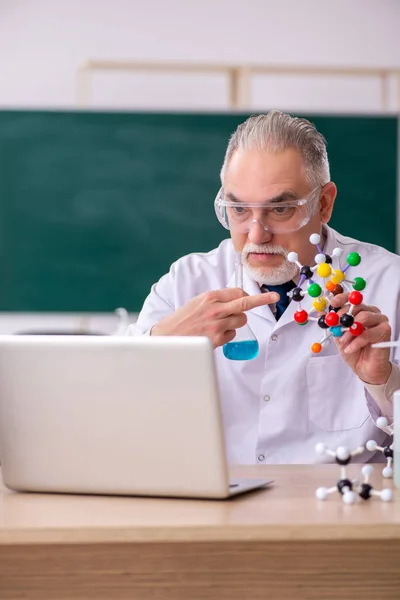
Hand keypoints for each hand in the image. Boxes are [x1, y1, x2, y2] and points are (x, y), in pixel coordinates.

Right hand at [151, 288, 278, 347]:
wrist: (167, 337)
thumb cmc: (182, 319)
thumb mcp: (197, 302)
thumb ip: (216, 300)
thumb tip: (236, 298)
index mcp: (210, 297)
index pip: (237, 292)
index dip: (247, 294)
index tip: (262, 294)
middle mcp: (215, 309)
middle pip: (245, 303)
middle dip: (262, 300)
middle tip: (274, 297)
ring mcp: (217, 324)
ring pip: (241, 320)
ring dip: (235, 322)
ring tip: (219, 324)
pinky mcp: (217, 339)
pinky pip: (232, 334)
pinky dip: (227, 334)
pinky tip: (214, 334)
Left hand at [329, 292, 391, 384]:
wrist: (364, 368)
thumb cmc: (353, 350)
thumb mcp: (338, 335)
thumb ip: (332, 324)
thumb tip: (321, 313)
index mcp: (360, 310)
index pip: (352, 298)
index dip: (342, 298)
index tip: (333, 304)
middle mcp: (372, 313)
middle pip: (358, 306)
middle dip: (343, 316)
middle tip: (335, 327)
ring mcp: (380, 321)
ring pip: (364, 317)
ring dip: (349, 331)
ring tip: (343, 341)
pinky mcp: (385, 331)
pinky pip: (368, 333)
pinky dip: (356, 342)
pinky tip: (350, 349)